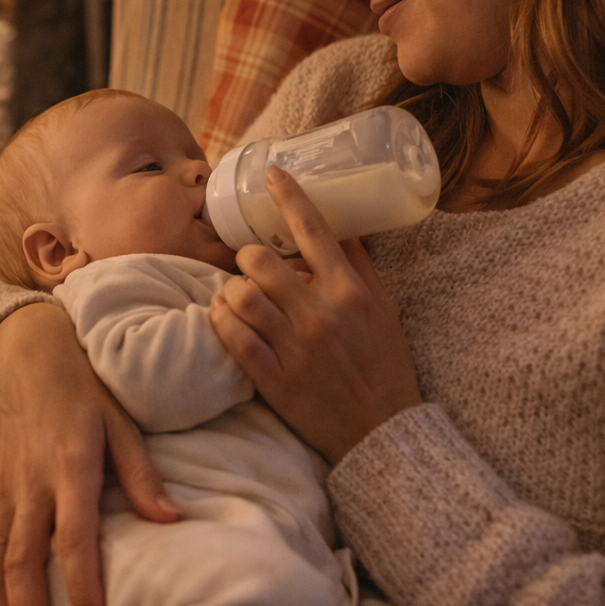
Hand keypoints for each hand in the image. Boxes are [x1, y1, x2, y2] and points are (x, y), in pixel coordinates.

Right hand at [0, 302, 179, 605]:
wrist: (24, 356)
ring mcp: (5, 491)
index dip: (82, 586)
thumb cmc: (83, 389)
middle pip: (23, 564)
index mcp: (70, 465)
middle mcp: (31, 484)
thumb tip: (170, 522)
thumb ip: (142, 474)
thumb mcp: (121, 421)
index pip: (72, 538)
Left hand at [209, 166, 421, 463]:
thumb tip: (339, 226)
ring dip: (231, 291)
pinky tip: (223, 318)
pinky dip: (220, 321)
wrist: (381, 432)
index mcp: (351, 293)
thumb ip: (359, 268)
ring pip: (238, 296)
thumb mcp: (384, 311)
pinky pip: (231, 336)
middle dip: (247, 257)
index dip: (289, 196)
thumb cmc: (384, 366)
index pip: (314, 231)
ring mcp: (294, 347)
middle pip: (259, 261)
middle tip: (251, 268)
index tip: (270, 173)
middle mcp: (321, 315)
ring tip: (237, 297)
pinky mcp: (272, 378)